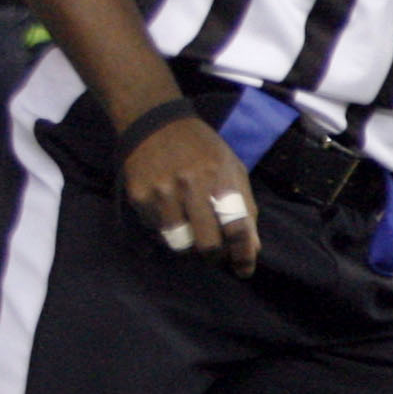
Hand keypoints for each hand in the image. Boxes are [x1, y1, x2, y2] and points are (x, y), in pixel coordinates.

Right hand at [120, 111, 258, 275]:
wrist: (155, 123)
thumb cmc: (202, 149)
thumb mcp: (233, 169)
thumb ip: (245, 208)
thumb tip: (252, 249)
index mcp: (221, 179)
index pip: (237, 229)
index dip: (244, 255)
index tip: (244, 270)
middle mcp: (191, 186)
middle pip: (207, 244)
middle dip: (215, 256)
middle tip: (216, 253)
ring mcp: (162, 192)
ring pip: (179, 244)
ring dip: (189, 246)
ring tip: (193, 233)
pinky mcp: (139, 196)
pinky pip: (157, 230)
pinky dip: (167, 229)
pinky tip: (171, 211)